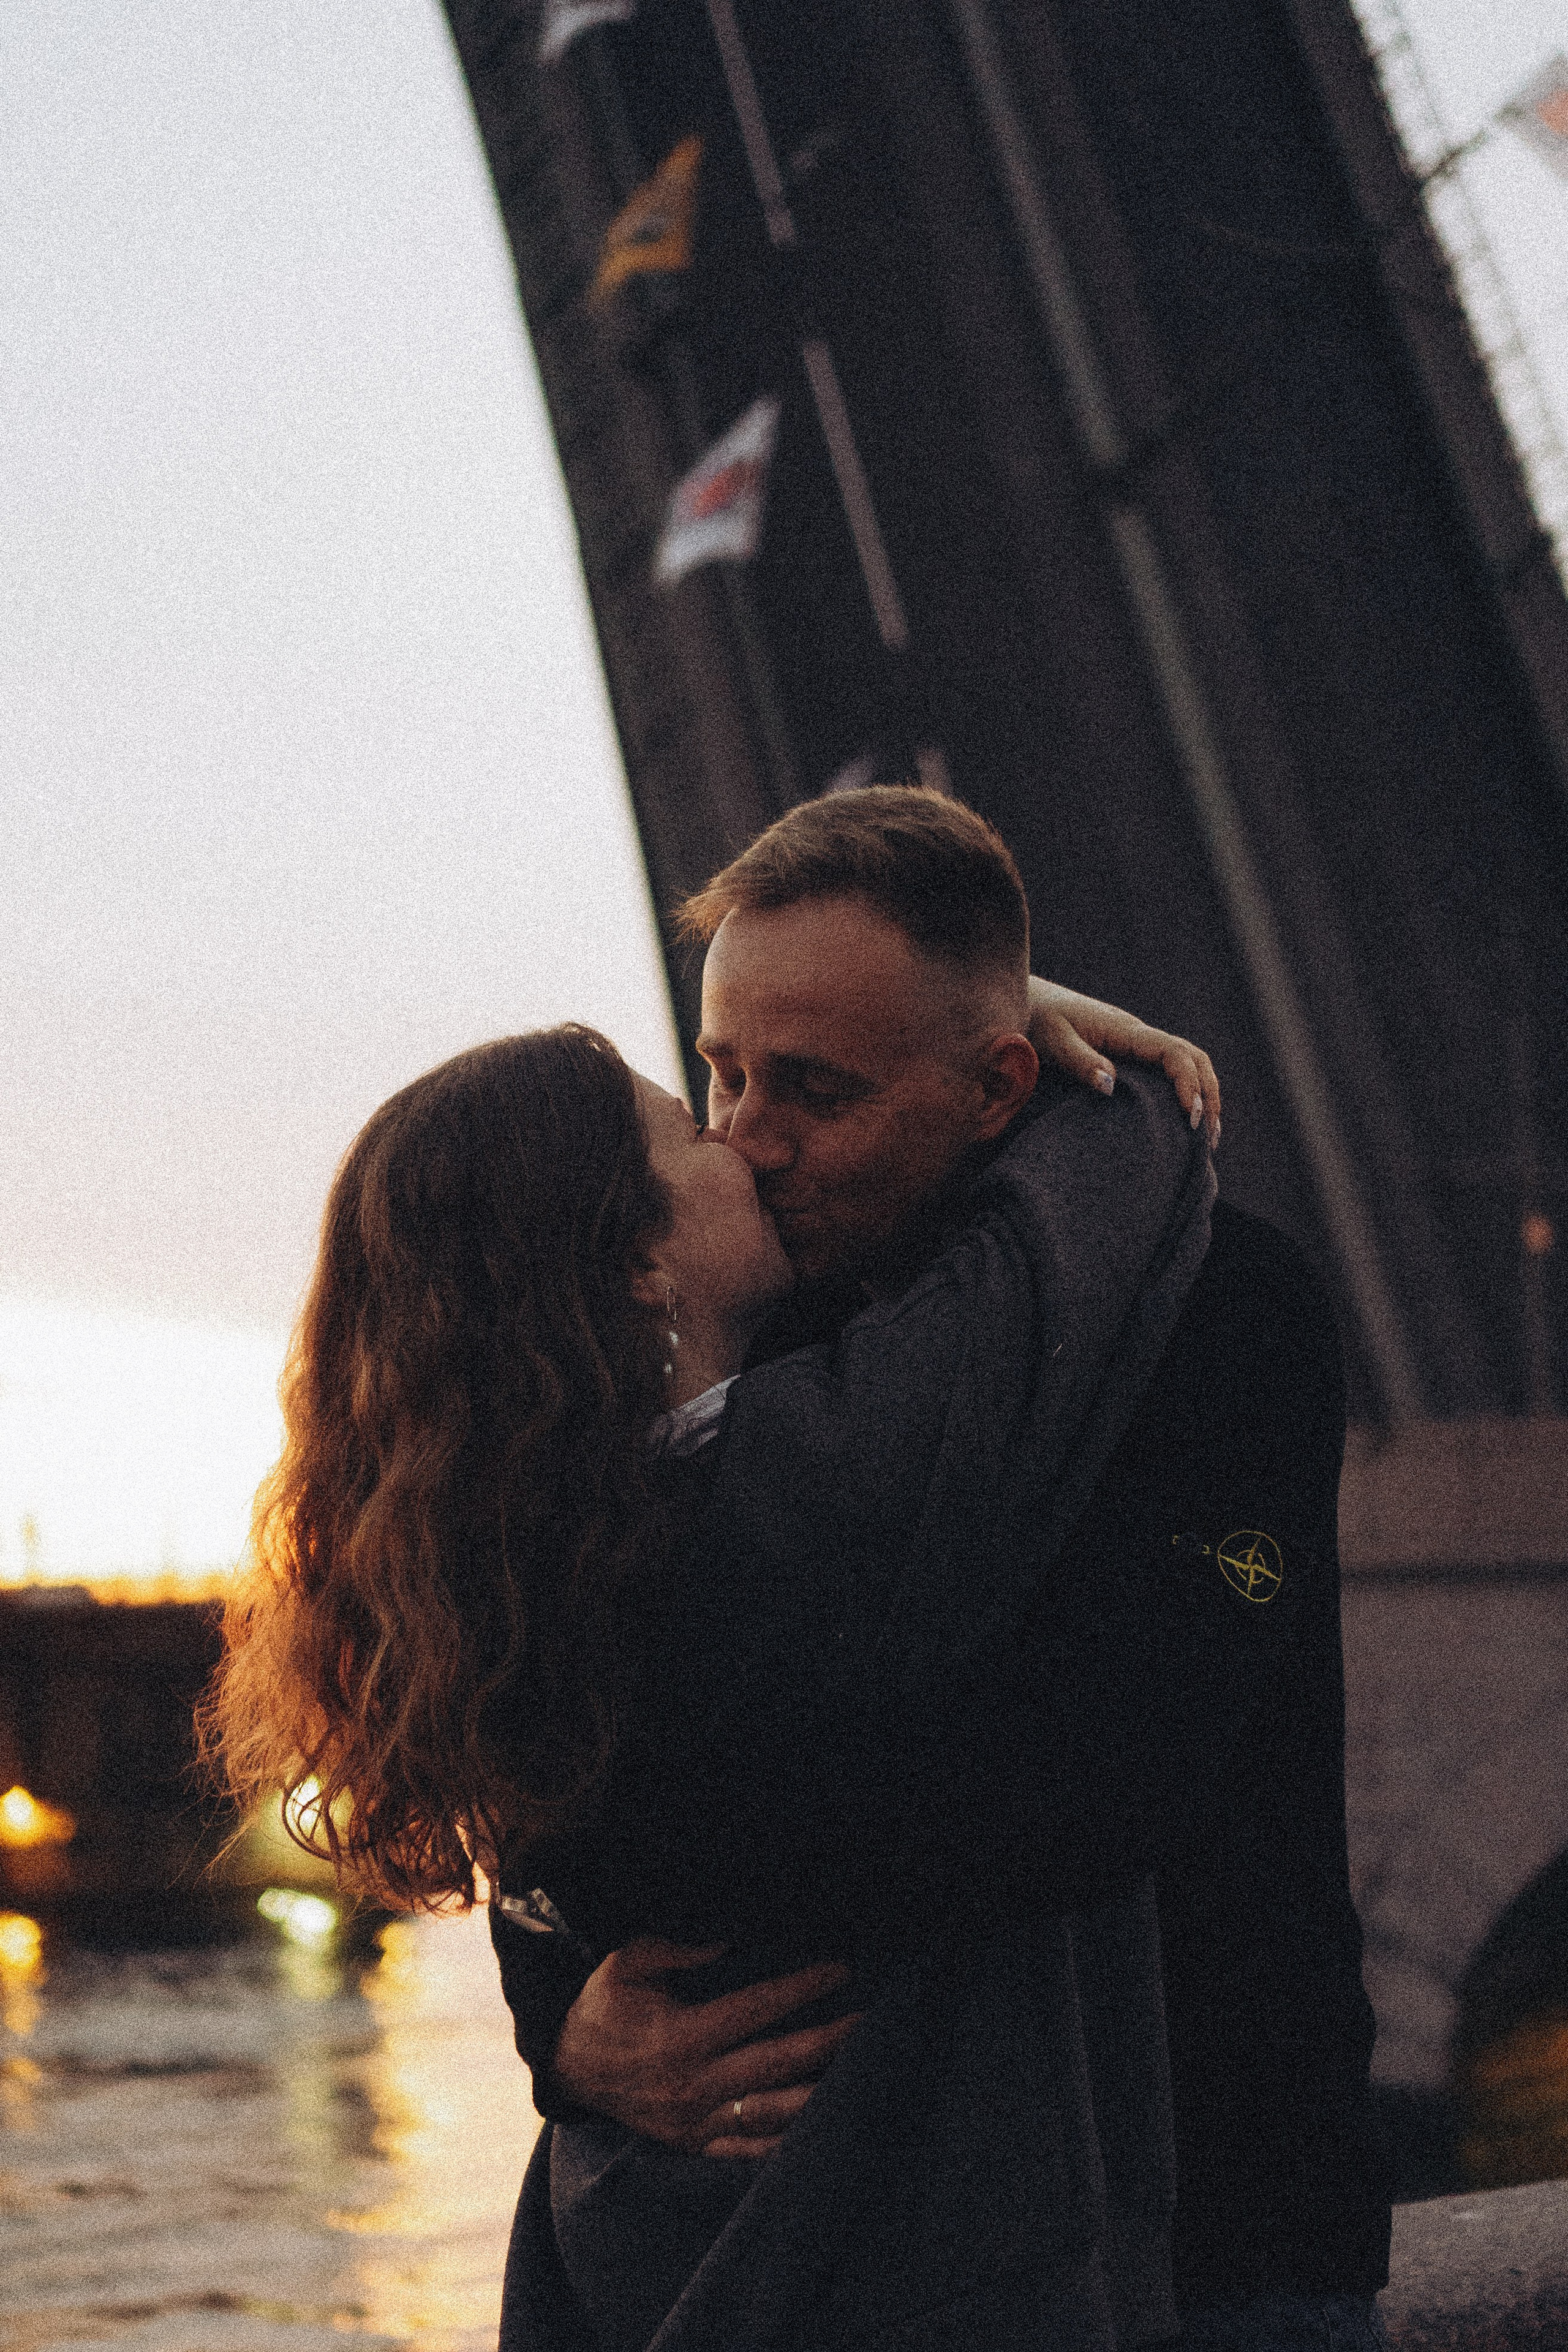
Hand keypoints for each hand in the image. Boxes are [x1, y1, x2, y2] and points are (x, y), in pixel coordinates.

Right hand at [551, 1937, 862, 2159]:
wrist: (567, 2066)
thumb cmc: (602, 2006)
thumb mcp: (625, 1963)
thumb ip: (676, 1949)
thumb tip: (726, 1940)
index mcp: (681, 2035)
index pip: (756, 2008)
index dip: (801, 1988)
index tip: (839, 1969)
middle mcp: (694, 2084)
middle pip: (777, 2063)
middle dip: (828, 2041)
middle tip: (869, 2021)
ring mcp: (695, 2121)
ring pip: (771, 2114)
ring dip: (819, 2096)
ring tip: (862, 2076)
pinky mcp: (694, 2145)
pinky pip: (747, 2154)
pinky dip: (785, 2146)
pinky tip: (820, 2134)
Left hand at [1028, 978, 1220, 1147]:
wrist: (1027, 1000)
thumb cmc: (1037, 1019)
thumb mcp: (1054, 1040)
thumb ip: (1080, 1061)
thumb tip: (1110, 1086)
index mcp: (1126, 1031)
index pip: (1175, 1053)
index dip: (1189, 1083)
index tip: (1190, 1117)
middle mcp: (1139, 1036)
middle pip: (1193, 1057)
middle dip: (1208, 1094)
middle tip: (1209, 1137)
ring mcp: (1136, 1045)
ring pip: (1187, 1064)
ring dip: (1203, 1096)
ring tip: (1208, 1138)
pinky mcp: (1128, 1055)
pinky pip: (1167, 1072)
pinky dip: (1184, 1094)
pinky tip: (1181, 1123)